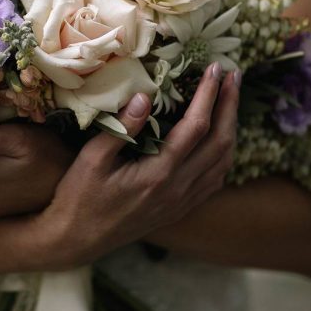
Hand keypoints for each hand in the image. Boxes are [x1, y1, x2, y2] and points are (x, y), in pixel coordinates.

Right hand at [38, 63, 239, 265]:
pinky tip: (220, 139)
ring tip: (230, 99)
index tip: (214, 69)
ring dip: (231, 128)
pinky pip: (214, 180)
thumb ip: (122, 128)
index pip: (196, 127)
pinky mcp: (180, 209)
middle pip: (220, 142)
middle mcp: (178, 189)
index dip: (209, 95)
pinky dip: (224, 154)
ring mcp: (182, 202)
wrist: (76, 241)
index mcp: (158, 174)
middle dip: (230, 105)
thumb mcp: (91, 159)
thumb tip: (145, 96)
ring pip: (223, 162)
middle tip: (234, 75)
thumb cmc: (79, 198)